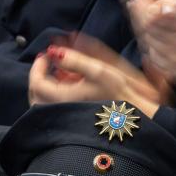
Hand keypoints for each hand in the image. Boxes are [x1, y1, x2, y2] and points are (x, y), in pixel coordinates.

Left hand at [29, 46, 167, 116]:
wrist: (139, 123)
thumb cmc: (122, 98)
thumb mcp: (99, 71)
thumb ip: (74, 59)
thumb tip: (54, 51)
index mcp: (62, 100)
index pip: (36, 82)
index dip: (39, 65)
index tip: (47, 53)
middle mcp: (60, 112)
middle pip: (37, 94)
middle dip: (42, 75)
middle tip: (51, 62)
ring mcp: (68, 120)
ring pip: (47, 103)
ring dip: (51, 86)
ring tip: (64, 73)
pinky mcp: (76, 123)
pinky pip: (59, 109)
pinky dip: (61, 96)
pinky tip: (75, 87)